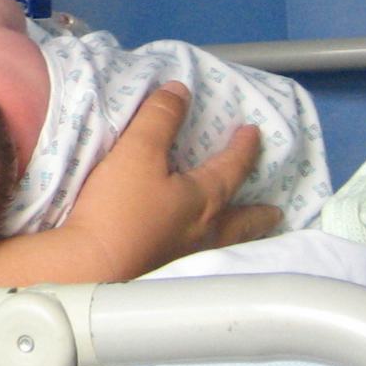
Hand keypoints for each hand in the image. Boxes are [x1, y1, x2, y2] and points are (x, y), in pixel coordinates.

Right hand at [62, 83, 280, 280]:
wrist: (89, 267)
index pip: (232, 168)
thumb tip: (181, 91)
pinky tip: (198, 258)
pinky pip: (199, 261)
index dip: (244, 148)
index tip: (254, 133)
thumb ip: (160, 118)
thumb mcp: (137, 151)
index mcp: (203, 199)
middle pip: (241, 221)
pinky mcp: (162, 274)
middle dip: (258, 214)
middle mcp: (202, 232)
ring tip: (244, 237)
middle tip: (276, 213)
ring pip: (223, 246)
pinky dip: (209, 254)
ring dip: (239, 238)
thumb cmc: (119, 209)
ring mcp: (184, 259)